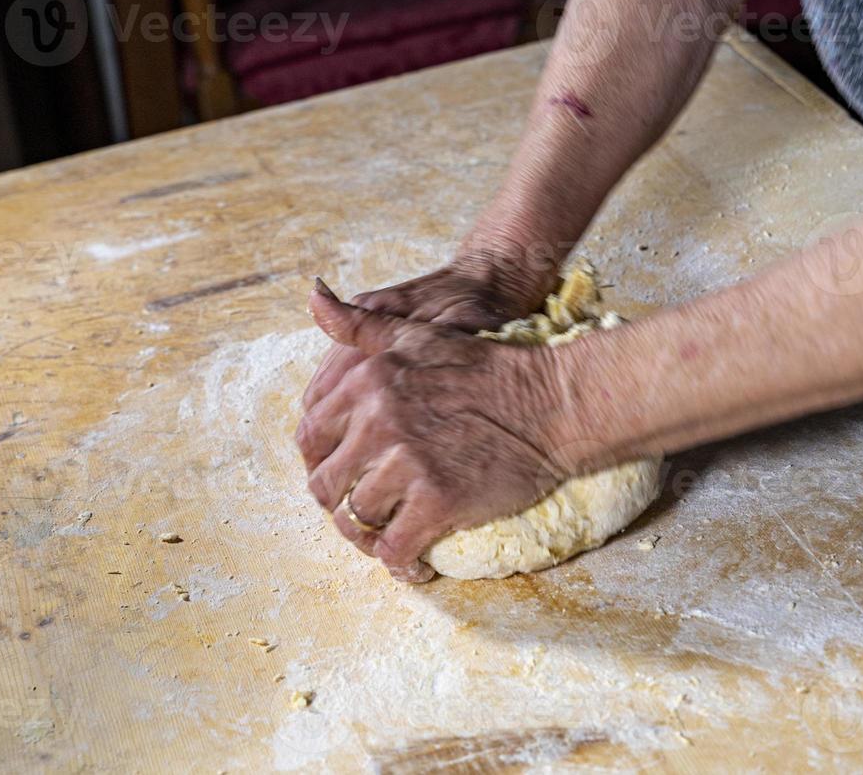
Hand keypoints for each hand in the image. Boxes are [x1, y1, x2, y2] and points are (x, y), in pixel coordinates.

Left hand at [296, 282, 575, 581]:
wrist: (552, 403)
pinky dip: (401, 564)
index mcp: (367, 381)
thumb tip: (313, 297)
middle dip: (339, 504)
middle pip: (326, 484)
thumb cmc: (489, 368)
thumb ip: (361, 326)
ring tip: (387, 537)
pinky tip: (414, 564)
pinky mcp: (438, 500)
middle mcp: (379, 420)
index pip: (310, 438)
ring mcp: (408, 462)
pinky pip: (395, 549)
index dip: (321, 463)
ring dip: (367, 536)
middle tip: (362, 512)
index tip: (342, 475)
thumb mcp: (417, 334)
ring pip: (357, 518)